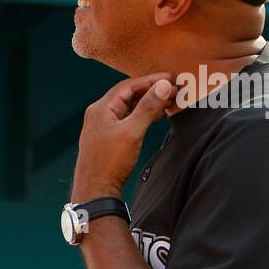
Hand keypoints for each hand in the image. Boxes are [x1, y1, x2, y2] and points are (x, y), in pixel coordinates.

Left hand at [71, 73, 174, 201]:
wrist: (95, 190)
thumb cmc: (110, 162)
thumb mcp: (132, 132)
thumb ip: (148, 107)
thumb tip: (163, 85)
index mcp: (101, 108)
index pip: (128, 86)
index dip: (150, 80)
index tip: (170, 78)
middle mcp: (99, 114)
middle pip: (128, 95)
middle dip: (151, 90)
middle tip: (173, 88)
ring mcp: (102, 126)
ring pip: (128, 107)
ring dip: (148, 103)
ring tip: (169, 100)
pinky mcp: (108, 138)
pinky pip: (127, 119)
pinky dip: (142, 115)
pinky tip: (156, 116)